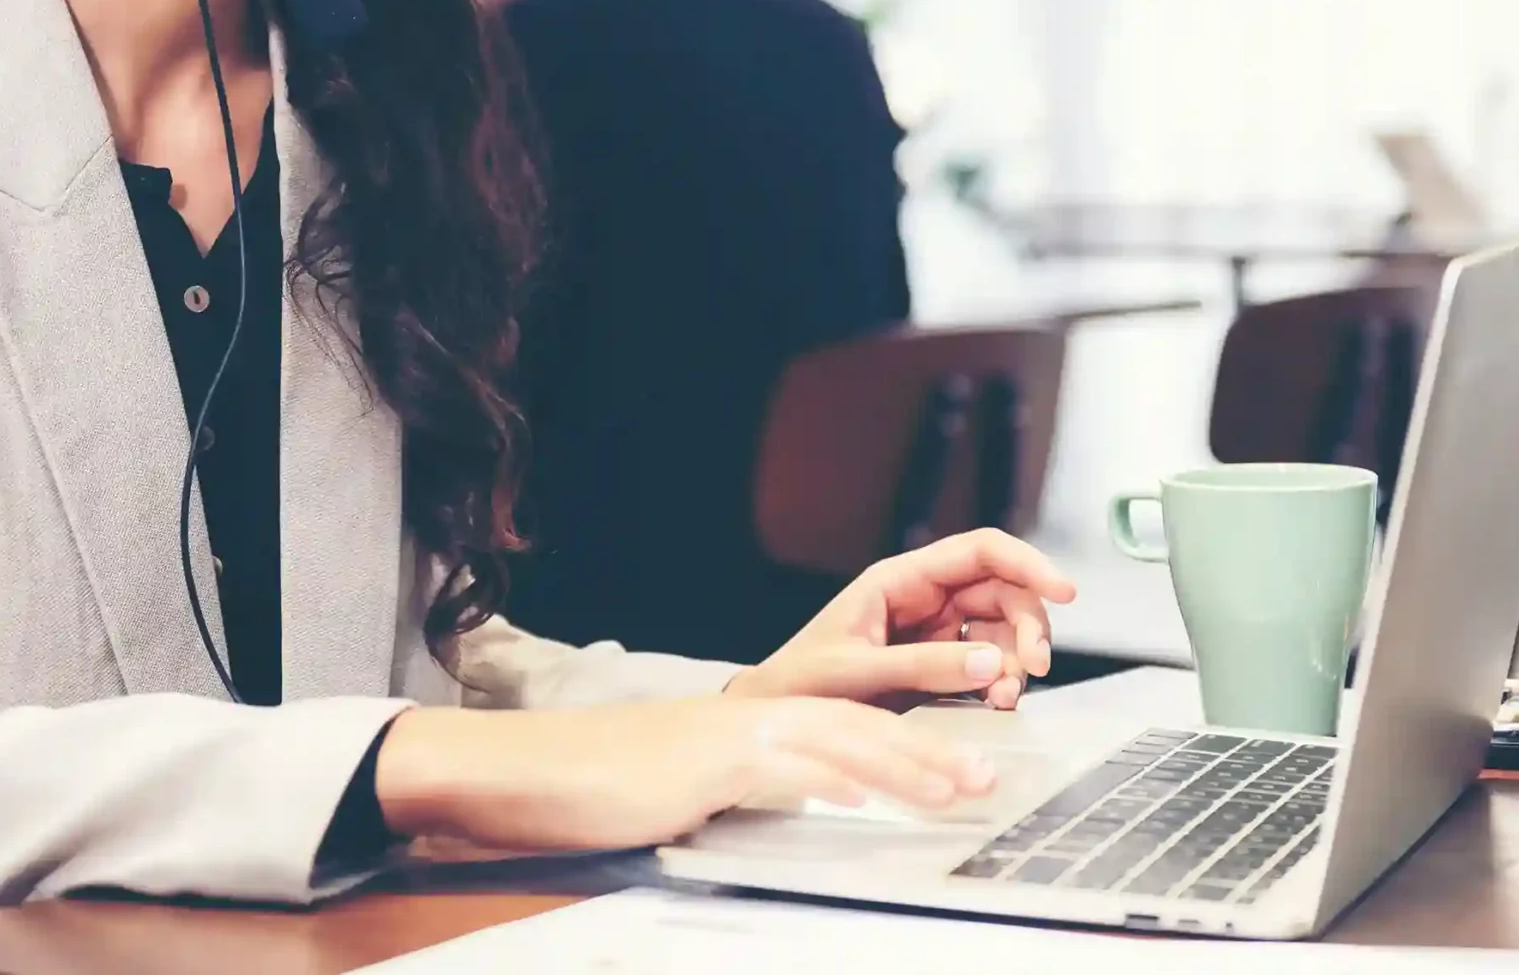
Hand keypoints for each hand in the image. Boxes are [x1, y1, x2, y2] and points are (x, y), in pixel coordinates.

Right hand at [372, 696, 997, 851]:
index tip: (961, 773)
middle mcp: (753, 717)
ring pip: (838, 740)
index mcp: (755, 726)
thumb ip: (755, 789)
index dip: (912, 751)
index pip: (851, 732)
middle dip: (930, 754)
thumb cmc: (605, 788)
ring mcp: (731, 734)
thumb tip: (812, 801)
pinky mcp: (705, 759)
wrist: (533, 773)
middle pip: (863, 729)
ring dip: (904, 764)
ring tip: (955, 785)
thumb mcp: (696, 790)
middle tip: (986, 778)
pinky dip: (826, 776)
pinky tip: (861, 793)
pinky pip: (779, 763)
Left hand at [728, 528, 1076, 711]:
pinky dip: (1002, 681)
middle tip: (1034, 667)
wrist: (776, 718)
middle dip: (1027, 624)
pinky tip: (997, 703)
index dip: (1027, 563)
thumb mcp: (857, 673)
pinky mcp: (938, 665)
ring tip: (1007, 697)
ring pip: (1001, 629)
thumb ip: (922, 667)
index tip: (1063, 591)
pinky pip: (987, 664)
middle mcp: (924, 598)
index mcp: (900, 579)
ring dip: (1017, 660)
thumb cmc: (801, 685)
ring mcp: (934, 631)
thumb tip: (990, 663)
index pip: (979, 551)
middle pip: (1002, 591)